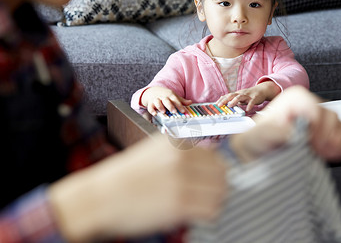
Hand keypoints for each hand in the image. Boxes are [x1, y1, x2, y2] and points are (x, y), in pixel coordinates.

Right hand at [49, 134, 227, 241]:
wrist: (98, 198)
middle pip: (222, 174)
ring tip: (201, 206)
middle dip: (219, 186)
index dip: (216, 173)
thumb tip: (208, 159)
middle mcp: (182, 159)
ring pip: (220, 192)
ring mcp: (182, 181)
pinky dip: (208, 214)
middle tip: (210, 196)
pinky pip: (211, 210)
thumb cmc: (123, 178)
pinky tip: (196, 215)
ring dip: (215, 201)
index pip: (216, 157)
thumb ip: (180, 153)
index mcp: (176, 145)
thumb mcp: (152, 152)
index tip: (211, 182)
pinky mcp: (179, 204)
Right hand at [141, 86, 191, 114]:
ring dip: (160, 107)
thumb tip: (190, 102)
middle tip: (174, 111)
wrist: (153, 91)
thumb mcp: (174, 96)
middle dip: (170, 106)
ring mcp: (156, 100)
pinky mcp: (150, 103)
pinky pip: (150, 107)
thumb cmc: (166, 96)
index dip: (179, 105)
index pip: (175, 100)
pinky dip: (152, 110)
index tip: (183, 111)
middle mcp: (163, 97)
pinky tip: (155, 114)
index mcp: (170, 95)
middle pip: (166, 100)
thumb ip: (182, 101)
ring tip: (163, 112)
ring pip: (157, 102)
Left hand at [217, 81, 280, 111]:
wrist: (261, 90)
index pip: (227, 96)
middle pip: (231, 95)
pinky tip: (247, 110)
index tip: (215, 104)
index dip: (221, 100)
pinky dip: (249, 105)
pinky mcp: (255, 98)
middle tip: (219, 105)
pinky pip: (252, 102)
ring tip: (230, 105)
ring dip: (234, 101)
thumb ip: (233, 99)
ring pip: (240, 97)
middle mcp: (241, 94)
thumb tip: (224, 102)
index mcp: (237, 94)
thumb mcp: (240, 96)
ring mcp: (248, 95)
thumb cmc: (250, 95)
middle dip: (225, 100)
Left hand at [230, 86, 340, 162]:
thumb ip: (277, 132)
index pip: (316, 110)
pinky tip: (334, 154)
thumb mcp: (262, 133)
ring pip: (340, 125)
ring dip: (336, 141)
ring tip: (324, 154)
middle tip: (317, 151)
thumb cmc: (258, 137)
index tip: (312, 142)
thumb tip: (294, 134)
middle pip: (331, 117)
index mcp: (296, 98)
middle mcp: (310, 104)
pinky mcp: (326, 130)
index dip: (317, 128)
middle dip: (327, 136)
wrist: (258, 148)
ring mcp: (320, 117)